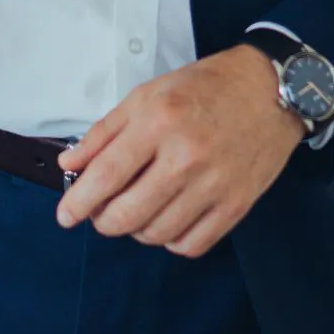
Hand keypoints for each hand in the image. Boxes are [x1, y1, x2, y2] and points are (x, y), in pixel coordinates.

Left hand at [54, 45, 305, 257]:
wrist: (268, 90)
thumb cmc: (204, 88)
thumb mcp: (147, 95)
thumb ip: (105, 132)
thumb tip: (72, 165)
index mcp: (158, 121)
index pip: (106, 175)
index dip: (79, 201)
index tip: (65, 215)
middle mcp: (185, 156)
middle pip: (128, 214)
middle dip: (104, 221)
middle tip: (100, 213)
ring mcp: (214, 185)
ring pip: (156, 234)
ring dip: (136, 230)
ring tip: (135, 210)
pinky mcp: (236, 206)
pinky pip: (191, 245)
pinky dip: (170, 240)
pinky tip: (166, 219)